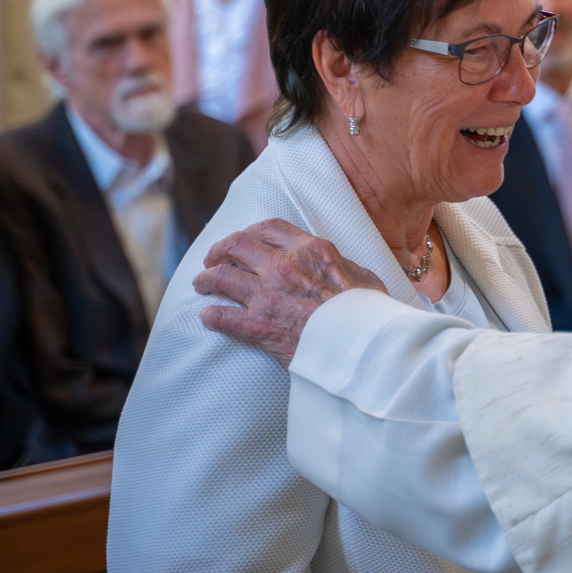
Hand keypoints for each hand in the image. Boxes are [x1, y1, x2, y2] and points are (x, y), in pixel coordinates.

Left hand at [195, 218, 385, 364]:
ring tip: (202, 285)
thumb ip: (342, 266)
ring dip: (206, 280)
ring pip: (220, 277)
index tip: (244, 240)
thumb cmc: (369, 312)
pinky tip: (208, 317)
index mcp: (310, 250)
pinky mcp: (257, 325)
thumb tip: (339, 267)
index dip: (249, 232)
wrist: (363, 344)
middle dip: (219, 251)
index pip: (268, 228)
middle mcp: (283, 266)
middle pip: (236, 246)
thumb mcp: (363, 276)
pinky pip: (220, 315)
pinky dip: (210, 316)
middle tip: (213, 260)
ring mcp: (267, 295)